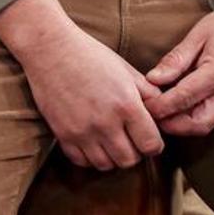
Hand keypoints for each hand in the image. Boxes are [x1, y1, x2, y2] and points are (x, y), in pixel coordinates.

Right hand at [19, 22, 165, 171]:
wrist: (51, 48)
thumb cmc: (90, 54)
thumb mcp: (125, 68)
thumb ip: (147, 92)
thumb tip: (162, 109)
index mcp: (126, 104)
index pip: (151, 145)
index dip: (154, 143)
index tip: (149, 136)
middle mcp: (106, 123)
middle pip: (130, 160)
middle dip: (135, 151)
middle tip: (130, 137)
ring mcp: (83, 132)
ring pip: (106, 165)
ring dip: (112, 155)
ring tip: (111, 138)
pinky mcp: (63, 136)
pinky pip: (82, 161)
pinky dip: (90, 156)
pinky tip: (92, 139)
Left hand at [142, 8, 213, 135]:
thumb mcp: (198, 34)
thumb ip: (176, 59)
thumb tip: (153, 79)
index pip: (185, 97)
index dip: (162, 106)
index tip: (145, 107)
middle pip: (199, 123)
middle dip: (173, 125)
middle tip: (153, 116)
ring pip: (207, 125)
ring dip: (183, 125)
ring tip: (164, 114)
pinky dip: (195, 117)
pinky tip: (181, 109)